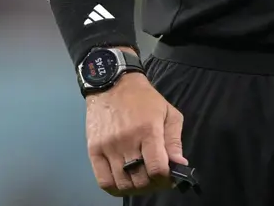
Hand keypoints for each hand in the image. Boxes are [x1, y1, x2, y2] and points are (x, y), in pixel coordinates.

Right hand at [85, 71, 186, 196]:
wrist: (112, 84)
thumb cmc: (144, 98)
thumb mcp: (168, 112)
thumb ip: (174, 140)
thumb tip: (180, 164)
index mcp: (148, 131)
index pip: (157, 169)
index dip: (165, 179)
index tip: (169, 177)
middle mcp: (127, 141)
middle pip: (140, 179)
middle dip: (152, 184)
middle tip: (156, 179)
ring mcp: (108, 147)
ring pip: (123, 184)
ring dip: (135, 188)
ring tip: (141, 180)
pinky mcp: (93, 150)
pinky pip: (103, 181)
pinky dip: (115, 189)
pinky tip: (124, 182)